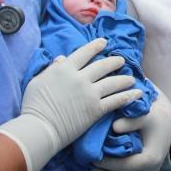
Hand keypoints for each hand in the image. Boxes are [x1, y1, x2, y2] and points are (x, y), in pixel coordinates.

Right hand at [0, 39, 139, 170]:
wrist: (40, 128)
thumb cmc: (33, 106)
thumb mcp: (37, 82)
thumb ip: (50, 69)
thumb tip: (60, 58)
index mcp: (64, 69)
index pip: (84, 53)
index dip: (95, 46)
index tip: (104, 42)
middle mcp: (80, 78)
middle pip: (102, 66)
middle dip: (114, 62)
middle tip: (122, 61)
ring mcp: (90, 93)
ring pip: (112, 82)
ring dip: (124, 79)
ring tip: (132, 79)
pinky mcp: (96, 109)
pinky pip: (115, 100)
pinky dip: (128, 96)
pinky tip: (137, 94)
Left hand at [92, 90, 170, 170]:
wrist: (166, 120)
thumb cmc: (155, 117)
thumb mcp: (145, 115)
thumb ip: (131, 121)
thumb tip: (114, 127)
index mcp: (151, 158)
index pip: (124, 167)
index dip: (107, 163)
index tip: (93, 156)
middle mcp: (150, 170)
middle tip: (90, 166)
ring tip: (93, 167)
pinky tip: (101, 166)